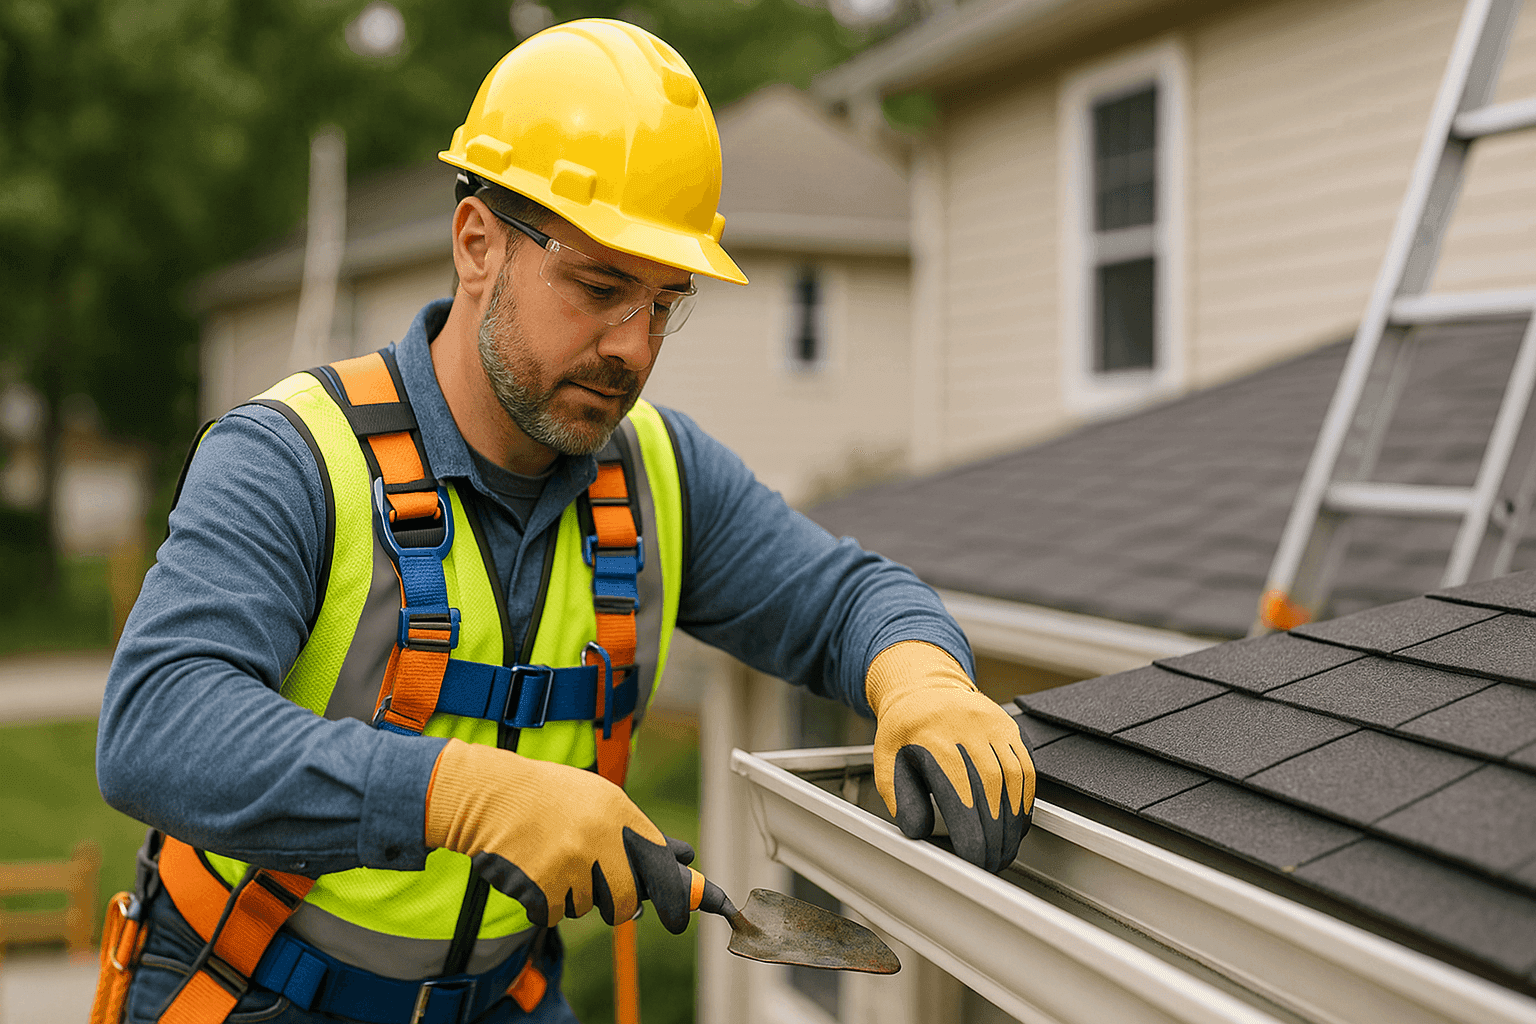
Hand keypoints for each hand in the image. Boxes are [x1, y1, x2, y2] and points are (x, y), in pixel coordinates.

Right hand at [425, 739, 695, 931]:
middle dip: (617, 907)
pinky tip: (532, 871)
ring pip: (585, 907)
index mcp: (618, 813)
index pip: (659, 863)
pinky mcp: (542, 887)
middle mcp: (600, 838)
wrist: (489, 795)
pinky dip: (543, 903)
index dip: (674, 896)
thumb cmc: (548, 797)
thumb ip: (638, 833)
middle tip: (605, 899)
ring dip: (570, 895)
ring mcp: (571, 864)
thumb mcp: (598, 799)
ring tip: (550, 858)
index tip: (679, 920)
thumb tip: (685, 860)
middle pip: (625, 900)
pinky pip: (554, 914)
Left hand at [866, 641, 1034, 871]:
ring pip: (1013, 780)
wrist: (923, 686)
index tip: (973, 858)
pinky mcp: (1009, 728)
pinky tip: (1018, 822)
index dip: (971, 831)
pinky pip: (1026, 768)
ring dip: (1013, 821)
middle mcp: (966, 728)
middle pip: (990, 790)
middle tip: (992, 863)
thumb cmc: (904, 729)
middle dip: (995, 834)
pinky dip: (1025, 800)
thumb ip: (900, 798)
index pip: (958, 793)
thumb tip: (918, 831)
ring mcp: (992, 726)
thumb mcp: (887, 761)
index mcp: (931, 737)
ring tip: (1006, 849)